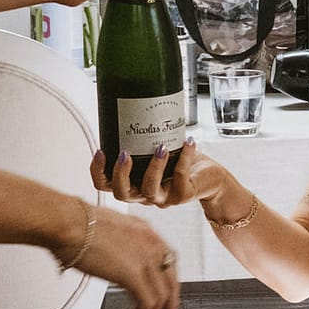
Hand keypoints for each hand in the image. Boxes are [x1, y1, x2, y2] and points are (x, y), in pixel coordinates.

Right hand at [57, 203, 181, 308]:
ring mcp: (146, 258)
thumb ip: (117, 247)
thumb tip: (112, 262)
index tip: (166, 300)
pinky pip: (146, 306)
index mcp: (146, 232)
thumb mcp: (108, 233)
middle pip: (171, 282)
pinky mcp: (134, 274)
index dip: (168, 286)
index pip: (168, 263)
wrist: (66, 222)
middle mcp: (152, 244)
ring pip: (160, 298)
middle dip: (169, 308)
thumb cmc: (74, 224)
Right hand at [92, 139, 223, 208]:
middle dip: (120, 174)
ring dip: (153, 167)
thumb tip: (130, 110)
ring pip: (149, 190)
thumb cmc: (180, 161)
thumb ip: (141, 142)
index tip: (100, 152)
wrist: (210, 177)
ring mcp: (164, 197)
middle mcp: (144, 195)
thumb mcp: (155, 150)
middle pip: (122, 194)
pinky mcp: (183, 195)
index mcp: (133, 184)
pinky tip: (189, 141)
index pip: (105, 186)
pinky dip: (185, 156)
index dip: (98, 172)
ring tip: (161, 147)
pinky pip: (180, 176)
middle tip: (124, 154)